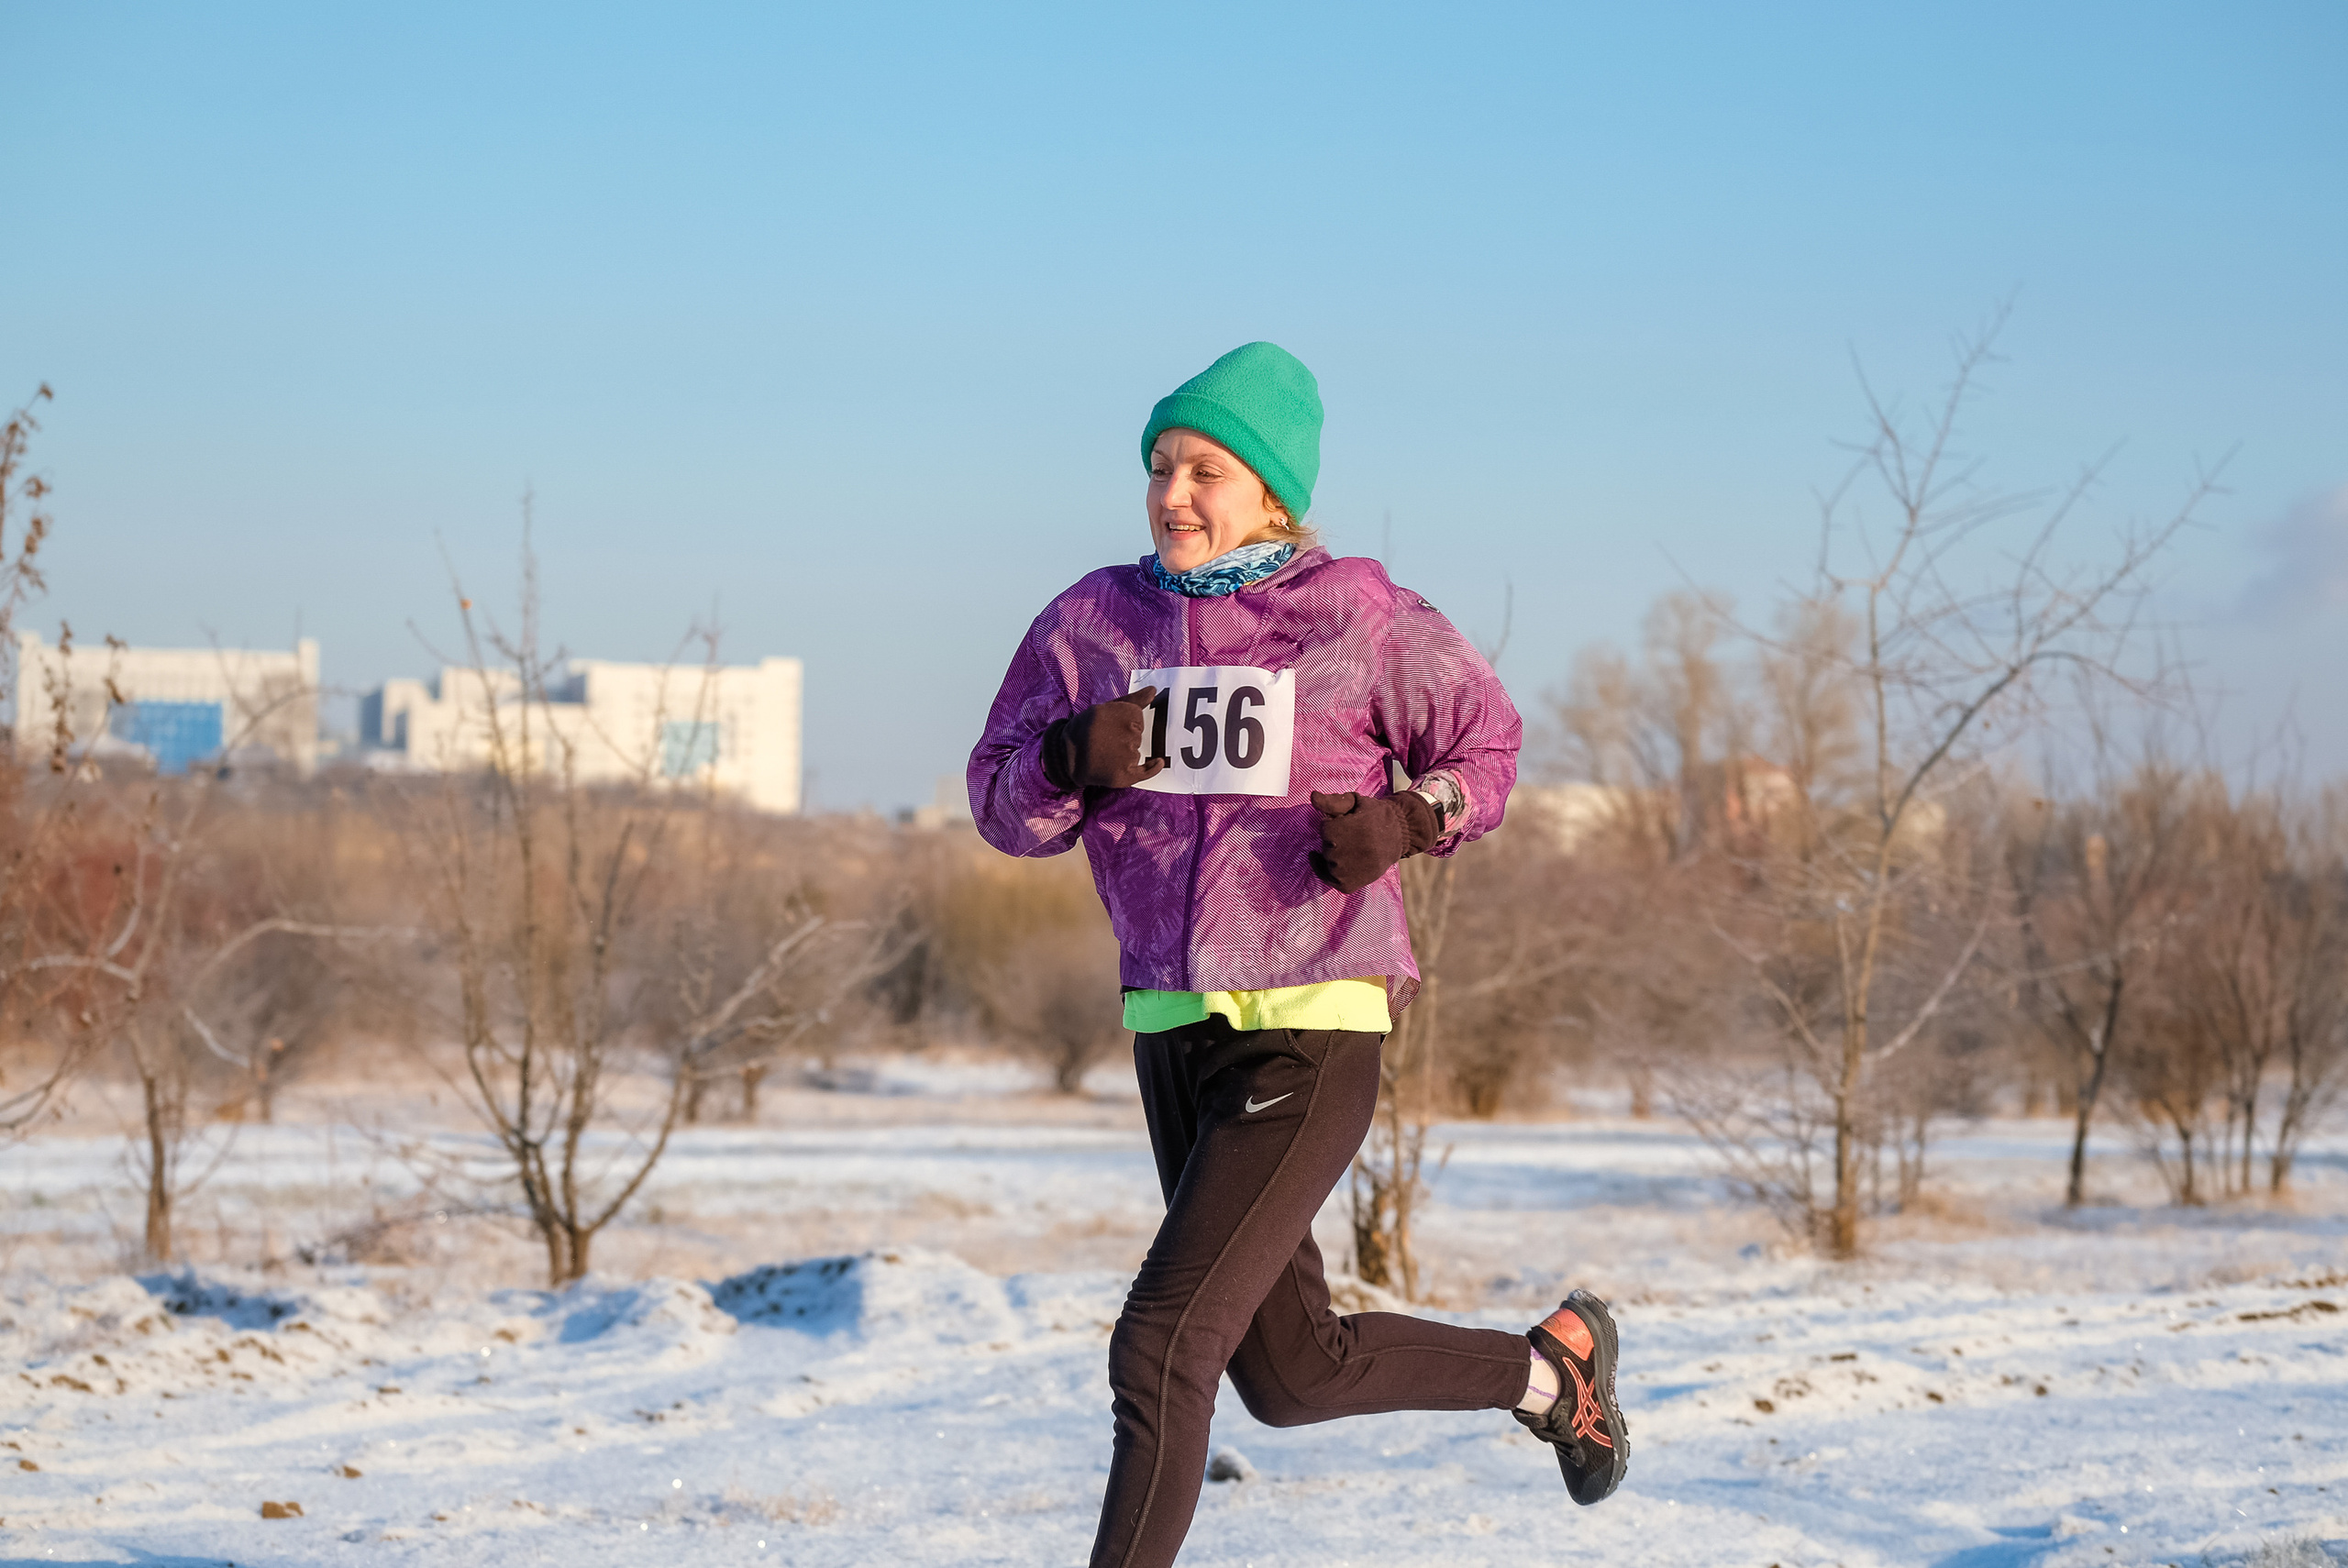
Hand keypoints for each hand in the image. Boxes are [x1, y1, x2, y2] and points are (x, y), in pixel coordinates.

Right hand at [1042, 687, 1168, 790]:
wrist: (1066, 758)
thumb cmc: (1086, 730)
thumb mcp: (1105, 708)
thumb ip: (1132, 700)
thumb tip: (1154, 690)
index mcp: (1114, 713)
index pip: (1137, 717)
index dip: (1127, 722)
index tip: (1112, 726)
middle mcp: (1121, 733)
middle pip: (1138, 734)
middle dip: (1127, 737)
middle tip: (1106, 741)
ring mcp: (1123, 755)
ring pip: (1138, 751)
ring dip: (1128, 753)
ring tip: (1106, 754)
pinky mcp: (1122, 775)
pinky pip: (1146, 771)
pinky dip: (1153, 768)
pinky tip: (1157, 762)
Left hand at [1308, 790, 1439, 892]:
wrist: (1401, 835)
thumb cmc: (1376, 816)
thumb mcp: (1356, 802)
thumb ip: (1333, 801)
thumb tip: (1313, 796)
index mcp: (1355, 829)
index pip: (1325, 828)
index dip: (1333, 822)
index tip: (1346, 821)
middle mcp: (1351, 852)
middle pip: (1326, 845)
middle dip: (1332, 838)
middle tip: (1350, 835)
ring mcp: (1350, 871)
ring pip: (1327, 861)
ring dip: (1331, 853)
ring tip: (1348, 847)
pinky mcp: (1350, 884)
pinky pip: (1329, 879)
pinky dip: (1323, 870)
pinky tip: (1321, 859)